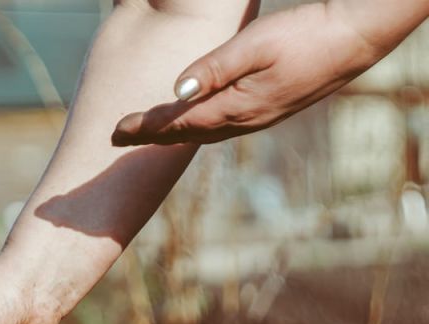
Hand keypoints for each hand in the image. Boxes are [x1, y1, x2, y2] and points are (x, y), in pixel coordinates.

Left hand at [111, 2, 381, 145]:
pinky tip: (189, 126)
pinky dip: (195, 130)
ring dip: (171, 137)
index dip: (144, 129)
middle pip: (184, 136)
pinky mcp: (266, 112)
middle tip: (116, 140)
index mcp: (235, 108)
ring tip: (143, 137)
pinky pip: (219, 128)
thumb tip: (177, 91)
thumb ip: (215, 68)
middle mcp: (243, 122)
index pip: (177, 123)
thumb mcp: (256, 44)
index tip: (115, 132)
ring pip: (202, 135)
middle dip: (149, 139)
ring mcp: (256, 120)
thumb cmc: (305, 35)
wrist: (356, 39)